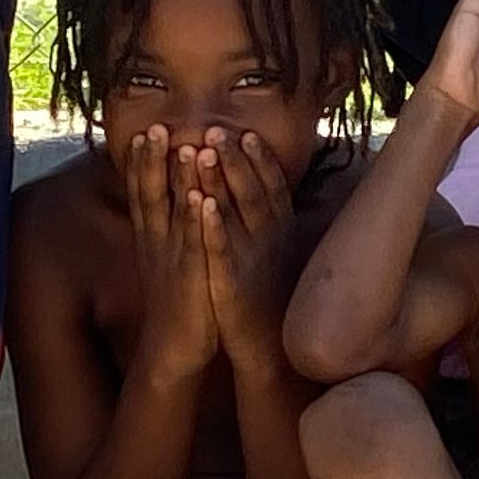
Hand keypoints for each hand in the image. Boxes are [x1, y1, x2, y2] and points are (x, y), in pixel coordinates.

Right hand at [123, 127, 221, 380]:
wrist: (174, 349)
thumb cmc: (179, 300)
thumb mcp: (168, 258)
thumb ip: (169, 228)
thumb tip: (173, 199)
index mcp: (153, 238)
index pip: (143, 193)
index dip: (143, 163)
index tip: (145, 130)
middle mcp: (158, 244)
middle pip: (152, 196)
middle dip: (153, 161)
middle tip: (154, 127)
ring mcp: (175, 260)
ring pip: (176, 214)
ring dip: (179, 181)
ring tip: (184, 148)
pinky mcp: (193, 278)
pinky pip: (196, 245)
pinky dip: (196, 222)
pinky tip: (200, 200)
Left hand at [193, 128, 299, 372]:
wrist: (269, 349)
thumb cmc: (269, 295)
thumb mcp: (275, 253)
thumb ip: (270, 222)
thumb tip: (262, 191)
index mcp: (278, 232)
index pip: (270, 188)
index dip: (259, 161)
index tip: (246, 133)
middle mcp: (268, 241)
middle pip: (252, 192)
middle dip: (234, 160)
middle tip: (216, 130)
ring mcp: (251, 261)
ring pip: (236, 214)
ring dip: (221, 180)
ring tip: (204, 150)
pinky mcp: (232, 283)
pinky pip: (221, 250)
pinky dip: (212, 225)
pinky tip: (200, 204)